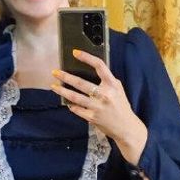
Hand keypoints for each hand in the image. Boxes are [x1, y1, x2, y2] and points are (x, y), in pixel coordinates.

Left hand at [52, 50, 148, 164]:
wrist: (127, 127)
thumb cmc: (121, 105)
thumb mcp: (118, 89)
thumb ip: (106, 80)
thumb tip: (89, 69)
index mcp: (112, 85)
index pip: (99, 66)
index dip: (87, 57)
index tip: (75, 52)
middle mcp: (105, 94)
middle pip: (81, 83)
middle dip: (65, 77)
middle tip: (55, 72)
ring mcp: (97, 107)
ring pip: (74, 97)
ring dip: (62, 91)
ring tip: (53, 86)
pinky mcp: (92, 117)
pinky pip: (76, 109)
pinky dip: (70, 104)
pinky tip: (66, 101)